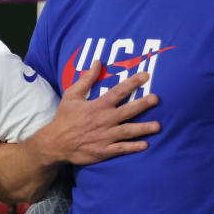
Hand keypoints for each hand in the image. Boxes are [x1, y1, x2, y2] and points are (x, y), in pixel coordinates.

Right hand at [34, 61, 160, 166]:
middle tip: (156, 99)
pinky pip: (121, 149)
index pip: (118, 91)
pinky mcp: (104, 151)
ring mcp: (105, 137)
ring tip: (158, 126)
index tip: (146, 75)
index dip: (133, 82)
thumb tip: (97, 62)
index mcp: (97, 106)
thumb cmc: (64, 118)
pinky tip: (145, 145)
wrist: (55, 143)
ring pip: (128, 131)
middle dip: (143, 104)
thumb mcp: (72, 95)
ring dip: (144, 128)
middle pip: (128, 110)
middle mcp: (104, 120)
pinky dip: (133, 147)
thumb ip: (86, 79)